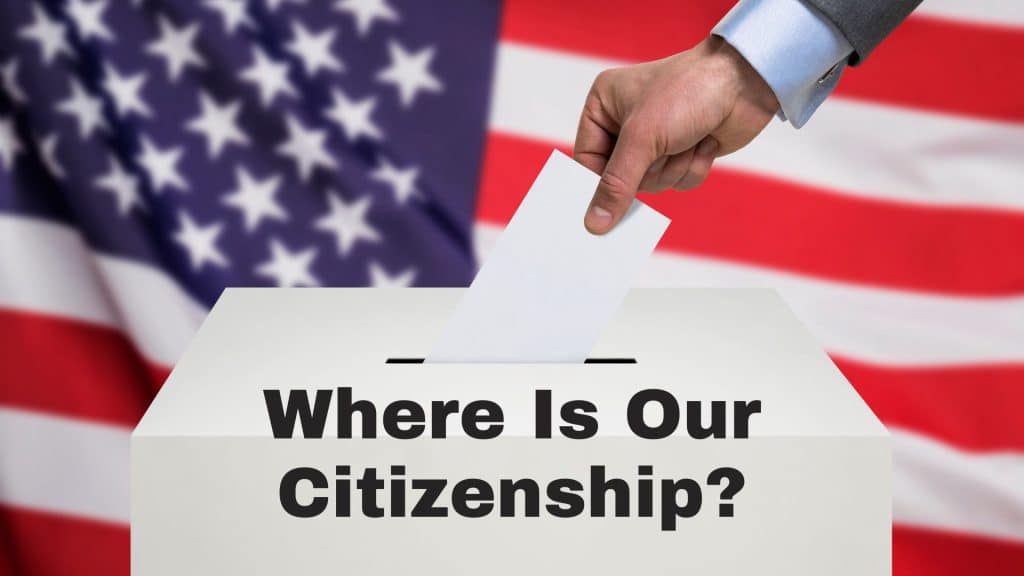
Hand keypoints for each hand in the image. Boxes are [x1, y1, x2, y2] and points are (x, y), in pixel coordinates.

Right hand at [574, 36, 778, 233]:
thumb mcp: (642, 139)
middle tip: (664, 153)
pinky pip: (677, 182)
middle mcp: (626, 122)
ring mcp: (656, 139)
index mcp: (603, 106)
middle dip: (650, 170)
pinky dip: (692, 168)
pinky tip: (704, 142)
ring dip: (674, 168)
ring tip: (688, 140)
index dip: (598, 185)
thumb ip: (616, 184)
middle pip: (621, 178)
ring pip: (653, 184)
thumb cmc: (687, 92)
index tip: (604, 211)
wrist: (745, 82)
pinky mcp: (683, 150)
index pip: (587, 160)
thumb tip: (594, 224)